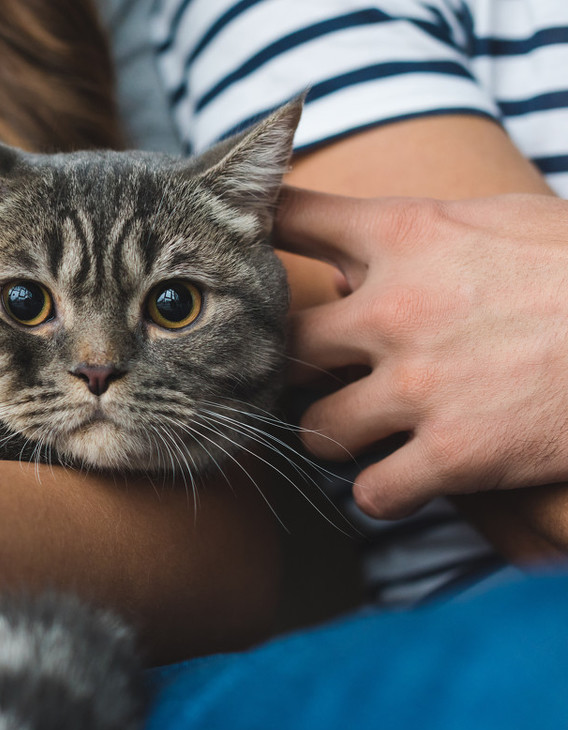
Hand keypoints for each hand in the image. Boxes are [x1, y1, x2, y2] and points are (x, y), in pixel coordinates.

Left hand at [277, 188, 567, 518]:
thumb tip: (360, 253)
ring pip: (315, 431)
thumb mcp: (505, 221)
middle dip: (293, 370)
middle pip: (285, 346)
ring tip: (359, 437)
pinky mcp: (455, 454)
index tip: (240, 251)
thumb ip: (426, 234)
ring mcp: (420, 384)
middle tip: (314, 382)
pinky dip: (382, 495)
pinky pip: (374, 494)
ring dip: (332, 439)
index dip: (258, 234)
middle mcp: (395, 307)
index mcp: (408, 233)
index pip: (294, 218)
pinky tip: (401, 483)